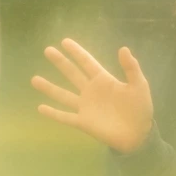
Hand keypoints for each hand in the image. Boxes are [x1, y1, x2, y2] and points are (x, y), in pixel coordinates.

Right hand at [32, 40, 153, 153]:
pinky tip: (40, 108)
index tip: (65, 41)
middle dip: (60, 62)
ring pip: (63, 94)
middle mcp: (91, 91)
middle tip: (47, 50)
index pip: (87, 62)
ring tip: (34, 79)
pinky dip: (53, 113)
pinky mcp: (83, 122)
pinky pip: (65, 116)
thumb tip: (123, 48)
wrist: (138, 134)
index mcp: (104, 80)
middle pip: (72, 73)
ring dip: (49, 87)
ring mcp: (85, 107)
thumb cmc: (140, 108)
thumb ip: (131, 68)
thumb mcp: (139, 85)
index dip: (77, 52)